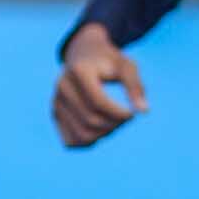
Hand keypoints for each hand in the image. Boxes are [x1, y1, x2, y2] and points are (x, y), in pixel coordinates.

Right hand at [52, 21, 145, 145]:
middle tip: (126, 118)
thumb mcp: (126, 66)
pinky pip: (71, 141)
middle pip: (91, 120)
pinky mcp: (55, 114)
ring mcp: (56, 101)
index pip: (98, 102)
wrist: (84, 54)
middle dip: (114, 125)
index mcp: (79, 71)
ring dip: (104, 135)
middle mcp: (62, 86)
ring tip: (114, 123)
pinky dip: (90, 143)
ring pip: (82, 135)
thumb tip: (143, 111)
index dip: (118, 114)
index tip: (132, 114)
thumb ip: (135, 87)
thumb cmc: (110, 61)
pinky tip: (101, 130)